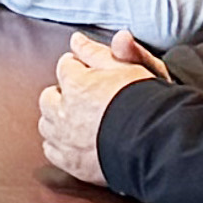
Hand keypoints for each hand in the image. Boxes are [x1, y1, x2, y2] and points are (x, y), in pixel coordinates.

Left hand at [36, 32, 156, 183]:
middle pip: (49, 96)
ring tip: (76, 119)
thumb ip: (100, 52)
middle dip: (62, 93)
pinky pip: (51, 149)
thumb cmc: (146, 103)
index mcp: (77, 84)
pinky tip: (73, 141)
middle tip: (82, 96)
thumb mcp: (130, 67)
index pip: (65, 65)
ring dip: (57, 119)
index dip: (79, 66)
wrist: (155, 144)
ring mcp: (65, 139)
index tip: (89, 71)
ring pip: (46, 123)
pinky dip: (58, 144)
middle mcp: (64, 111)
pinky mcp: (70, 163)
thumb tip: (77, 39)